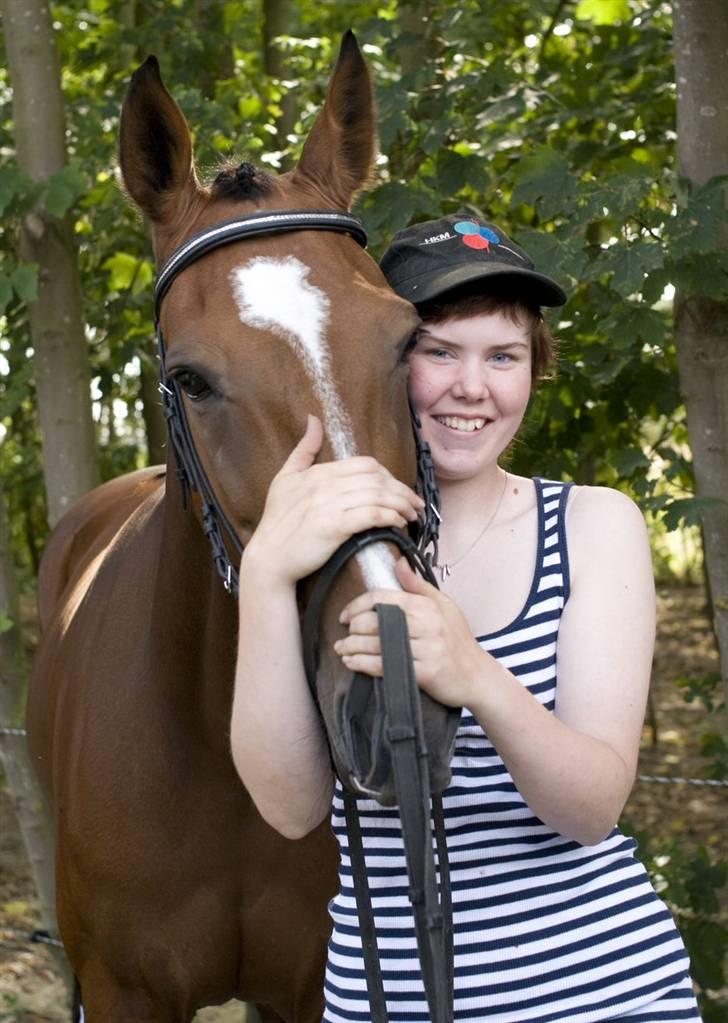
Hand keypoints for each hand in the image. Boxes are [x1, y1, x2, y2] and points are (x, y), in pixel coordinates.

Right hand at [244, 416, 423, 586]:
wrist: (269, 557)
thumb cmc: (277, 521)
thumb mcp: (285, 477)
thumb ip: (303, 449)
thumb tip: (313, 419)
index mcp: (319, 472)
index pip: (366, 464)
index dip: (388, 475)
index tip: (398, 489)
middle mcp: (326, 484)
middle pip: (377, 479)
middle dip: (402, 491)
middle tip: (414, 504)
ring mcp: (330, 505)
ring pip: (378, 496)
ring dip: (402, 505)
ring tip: (412, 515)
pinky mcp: (334, 527)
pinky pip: (372, 515)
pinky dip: (390, 517)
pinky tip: (399, 523)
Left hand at [334, 557, 486, 706]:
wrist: (478, 675)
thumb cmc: (458, 639)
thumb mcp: (443, 605)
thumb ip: (418, 585)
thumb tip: (399, 562)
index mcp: (427, 606)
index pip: (383, 598)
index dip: (358, 605)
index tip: (345, 615)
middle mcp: (427, 625)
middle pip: (376, 621)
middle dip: (353, 628)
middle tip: (343, 634)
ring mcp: (426, 649)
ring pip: (378, 645)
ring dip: (353, 648)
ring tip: (342, 649)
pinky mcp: (424, 673)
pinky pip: (386, 667)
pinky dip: (364, 665)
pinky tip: (353, 664)